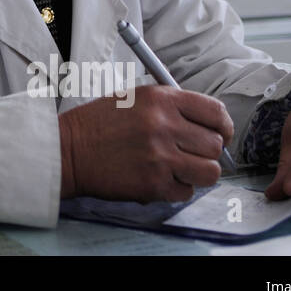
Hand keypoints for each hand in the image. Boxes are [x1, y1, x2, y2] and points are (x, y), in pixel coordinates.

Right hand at [58, 85, 233, 202]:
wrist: (68, 149)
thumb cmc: (99, 123)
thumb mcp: (135, 98)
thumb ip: (172, 106)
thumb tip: (209, 125)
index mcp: (161, 99)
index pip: (215, 112)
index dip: (223, 127)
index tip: (219, 134)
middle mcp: (164, 125)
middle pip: (215, 145)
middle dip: (207, 152)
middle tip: (192, 153)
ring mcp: (160, 156)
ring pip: (209, 171)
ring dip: (198, 173)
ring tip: (179, 168)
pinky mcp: (153, 183)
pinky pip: (187, 192)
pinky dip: (177, 189)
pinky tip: (160, 178)